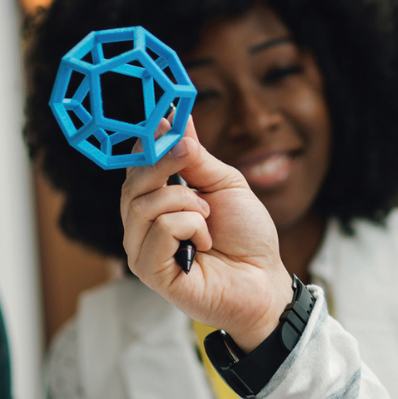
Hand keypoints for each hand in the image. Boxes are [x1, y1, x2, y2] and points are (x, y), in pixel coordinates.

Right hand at [120, 117, 293, 351]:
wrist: (265, 279)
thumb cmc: (247, 237)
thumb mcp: (225, 186)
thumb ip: (197, 158)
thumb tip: (177, 120)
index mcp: (158, 203)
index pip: (136, 167)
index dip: (148, 144)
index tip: (165, 122)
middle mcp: (143, 226)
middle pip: (132, 183)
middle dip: (163, 163)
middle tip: (189, 157)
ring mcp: (143, 250)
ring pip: (143, 205)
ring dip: (186, 203)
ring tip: (209, 219)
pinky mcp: (150, 272)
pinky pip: (158, 231)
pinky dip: (190, 228)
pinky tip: (205, 244)